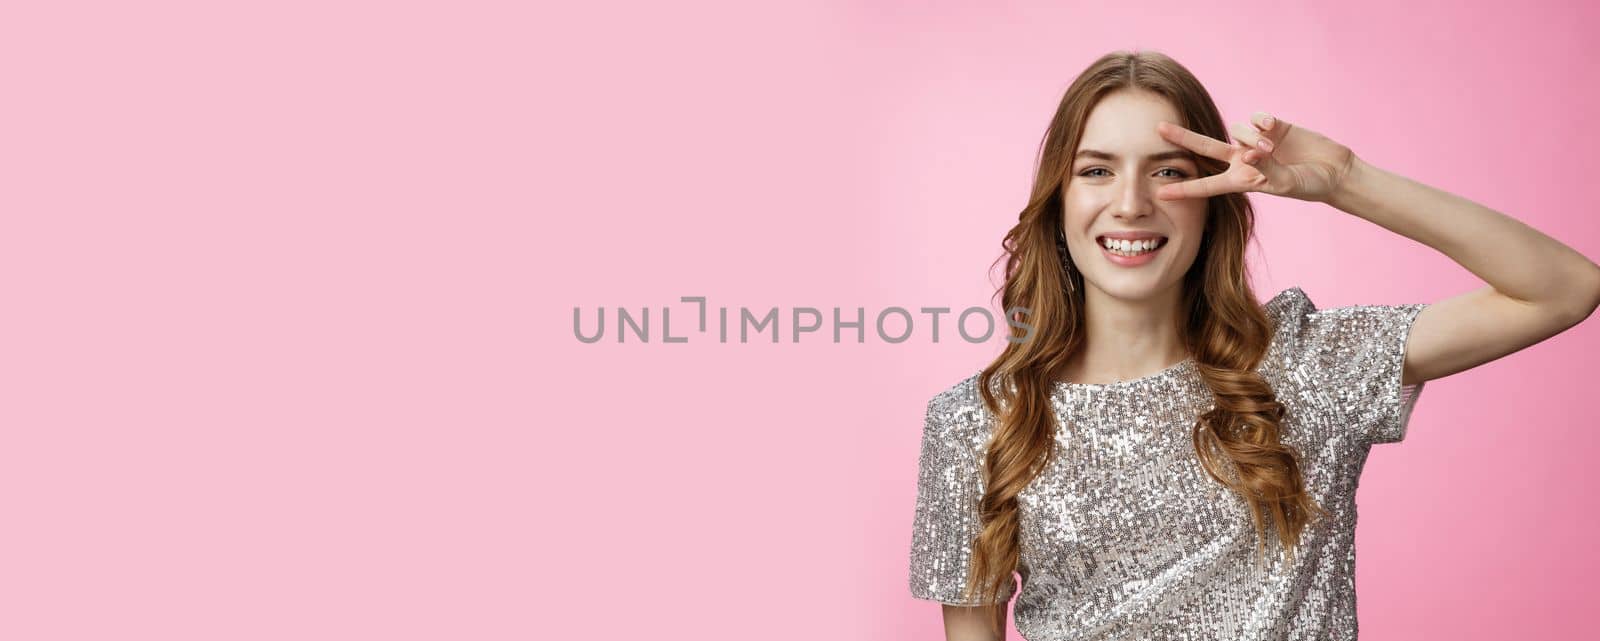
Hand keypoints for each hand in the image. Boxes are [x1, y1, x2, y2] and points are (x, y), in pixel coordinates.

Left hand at [1154, 113, 1356, 202]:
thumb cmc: (1310, 185)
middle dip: (1183, 137)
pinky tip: (1274, 128)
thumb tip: (1249, 153)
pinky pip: (1256, 117)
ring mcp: (1255, 142)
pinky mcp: (1271, 126)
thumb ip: (1268, 169)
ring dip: (1251, 137)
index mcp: (1241, 181)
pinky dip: (1261, 121)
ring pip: (1237, 130)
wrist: (1333, 171)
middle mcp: (1243, 160)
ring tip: (1271, 148)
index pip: (1206, 185)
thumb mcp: (1287, 184)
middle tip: (1159, 128)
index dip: (1184, 189)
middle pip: (1205, 147)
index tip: (1160, 192)